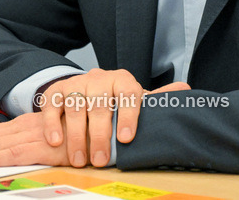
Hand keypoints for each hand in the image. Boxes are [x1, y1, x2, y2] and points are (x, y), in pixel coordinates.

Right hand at [39, 69, 190, 167]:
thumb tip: (185, 90)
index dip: (128, 116)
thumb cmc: (116, 103)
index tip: (126, 139)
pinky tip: (57, 141)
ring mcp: (76, 83)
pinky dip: (53, 123)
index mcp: (123, 80)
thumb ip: (157, 99)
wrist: (86, 92)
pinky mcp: (56, 90)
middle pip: (100, 104)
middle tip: (100, 160)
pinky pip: (53, 104)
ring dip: (77, 135)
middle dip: (100, 135)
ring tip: (80, 159)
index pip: (129, 93)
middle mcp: (99, 78)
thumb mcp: (137, 101)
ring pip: (76, 106)